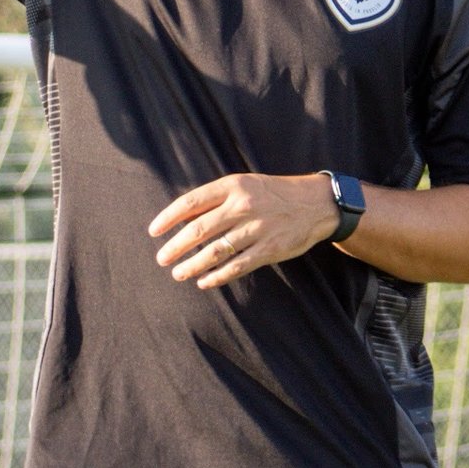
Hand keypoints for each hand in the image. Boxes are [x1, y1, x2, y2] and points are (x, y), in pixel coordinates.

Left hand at [148, 173, 338, 289]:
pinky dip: (217, 277)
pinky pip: (237, 267)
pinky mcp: (269, 249)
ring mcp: (257, 229)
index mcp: (233, 186)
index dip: (169, 217)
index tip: (153, 232)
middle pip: (199, 230)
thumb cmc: (272, 193)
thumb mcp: (244, 185)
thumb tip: (181, 217)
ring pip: (215, 252)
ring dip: (192, 266)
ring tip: (178, 273)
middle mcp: (243, 206)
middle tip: (162, 259)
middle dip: (176, 247)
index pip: (191, 202)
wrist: (315, 203)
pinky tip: (204, 282)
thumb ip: (216, 199)